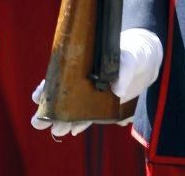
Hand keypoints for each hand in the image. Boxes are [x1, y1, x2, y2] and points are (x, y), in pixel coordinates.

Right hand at [30, 28, 162, 135]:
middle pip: (64, 96)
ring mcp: (94, 93)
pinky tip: (73, 130)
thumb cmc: (133, 53)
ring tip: (55, 131)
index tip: (37, 97)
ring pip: (74, 109)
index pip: (61, 76)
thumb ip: (123, 72)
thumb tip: (117, 90)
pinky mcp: (104, 105)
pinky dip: (81, 123)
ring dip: (64, 120)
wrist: (146, 61)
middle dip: (50, 110)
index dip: (48, 87)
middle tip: (38, 123)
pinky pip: (89, 115)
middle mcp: (86, 80)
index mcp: (84, 64)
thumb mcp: (129, 58)